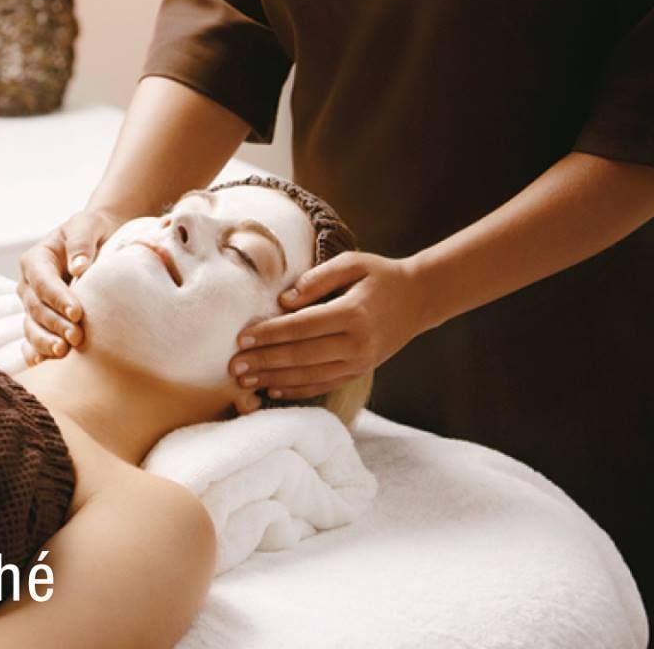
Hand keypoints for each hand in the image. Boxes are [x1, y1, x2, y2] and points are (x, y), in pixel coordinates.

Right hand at [18, 208, 124, 364]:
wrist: (100, 241)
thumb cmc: (92, 231)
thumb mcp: (88, 224)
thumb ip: (82, 241)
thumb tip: (79, 267)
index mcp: (36, 259)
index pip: (43, 281)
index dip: (57, 298)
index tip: (77, 312)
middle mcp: (29, 284)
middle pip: (36, 308)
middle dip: (55, 324)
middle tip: (76, 337)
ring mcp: (33, 305)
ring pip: (32, 326)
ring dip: (45, 341)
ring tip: (63, 352)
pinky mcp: (42, 321)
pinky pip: (33, 338)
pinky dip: (34, 351)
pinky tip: (40, 361)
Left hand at [227, 251, 429, 399]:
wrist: (419, 299)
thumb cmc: (380, 276)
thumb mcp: (352, 263)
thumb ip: (318, 278)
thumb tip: (284, 301)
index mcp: (353, 313)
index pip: (303, 327)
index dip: (270, 333)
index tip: (242, 337)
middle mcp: (357, 343)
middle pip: (301, 356)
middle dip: (264, 361)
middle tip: (233, 366)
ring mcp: (360, 363)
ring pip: (309, 376)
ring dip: (274, 379)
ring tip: (244, 381)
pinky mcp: (359, 372)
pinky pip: (323, 385)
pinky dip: (296, 390)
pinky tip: (272, 388)